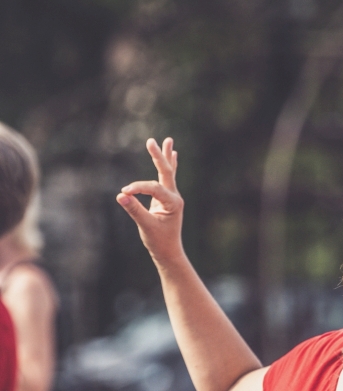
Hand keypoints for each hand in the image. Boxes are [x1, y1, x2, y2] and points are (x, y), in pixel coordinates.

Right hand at [116, 137, 184, 265]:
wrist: (168, 251)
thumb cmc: (158, 240)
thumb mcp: (145, 225)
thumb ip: (134, 209)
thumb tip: (120, 195)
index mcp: (173, 203)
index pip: (153, 188)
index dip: (137, 188)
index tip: (123, 192)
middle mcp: (175, 197)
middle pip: (166, 172)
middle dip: (158, 156)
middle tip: (151, 141)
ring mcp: (172, 197)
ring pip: (168, 172)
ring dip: (167, 156)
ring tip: (168, 140)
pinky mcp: (166, 198)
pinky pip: (167, 178)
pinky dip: (168, 165)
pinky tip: (173, 154)